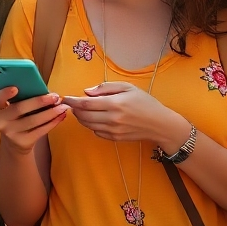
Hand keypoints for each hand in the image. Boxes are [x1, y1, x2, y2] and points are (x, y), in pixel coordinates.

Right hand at [0, 86, 67, 154]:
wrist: (14, 144)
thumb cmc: (16, 119)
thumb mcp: (11, 108)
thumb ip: (20, 99)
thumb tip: (44, 91)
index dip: (6, 93)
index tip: (16, 88)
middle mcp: (1, 120)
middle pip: (19, 108)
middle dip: (39, 101)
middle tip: (54, 97)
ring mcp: (11, 133)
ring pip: (33, 120)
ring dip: (50, 113)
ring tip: (62, 107)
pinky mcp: (23, 142)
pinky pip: (40, 131)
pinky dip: (52, 123)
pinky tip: (60, 117)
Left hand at [64, 81, 188, 148]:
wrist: (161, 124)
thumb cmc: (145, 102)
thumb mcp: (127, 87)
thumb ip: (105, 87)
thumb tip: (86, 92)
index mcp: (114, 103)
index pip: (85, 103)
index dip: (72, 101)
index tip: (65, 98)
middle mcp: (112, 118)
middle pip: (83, 116)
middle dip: (74, 110)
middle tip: (72, 104)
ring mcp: (114, 130)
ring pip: (88, 125)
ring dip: (81, 118)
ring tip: (81, 111)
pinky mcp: (116, 138)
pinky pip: (97, 132)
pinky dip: (91, 125)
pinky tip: (95, 119)